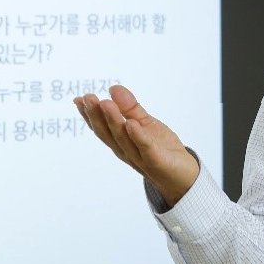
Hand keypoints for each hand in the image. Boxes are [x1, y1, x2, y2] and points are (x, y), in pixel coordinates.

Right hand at [74, 84, 199, 206]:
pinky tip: (131, 124)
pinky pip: (146, 148)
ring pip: (123, 139)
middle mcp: (126, 150)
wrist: (184, 175)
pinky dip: (138, 137)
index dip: (89, 114)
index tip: (79, 99)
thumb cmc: (162, 148)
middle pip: (108, 133)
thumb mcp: (145, 123)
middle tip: (88, 98)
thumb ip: (130, 108)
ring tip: (106, 104)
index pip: (102, 127)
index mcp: (121, 141)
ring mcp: (140, 157)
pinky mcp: (157, 162)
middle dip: (96, 115)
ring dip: (113, 121)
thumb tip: (113, 88)